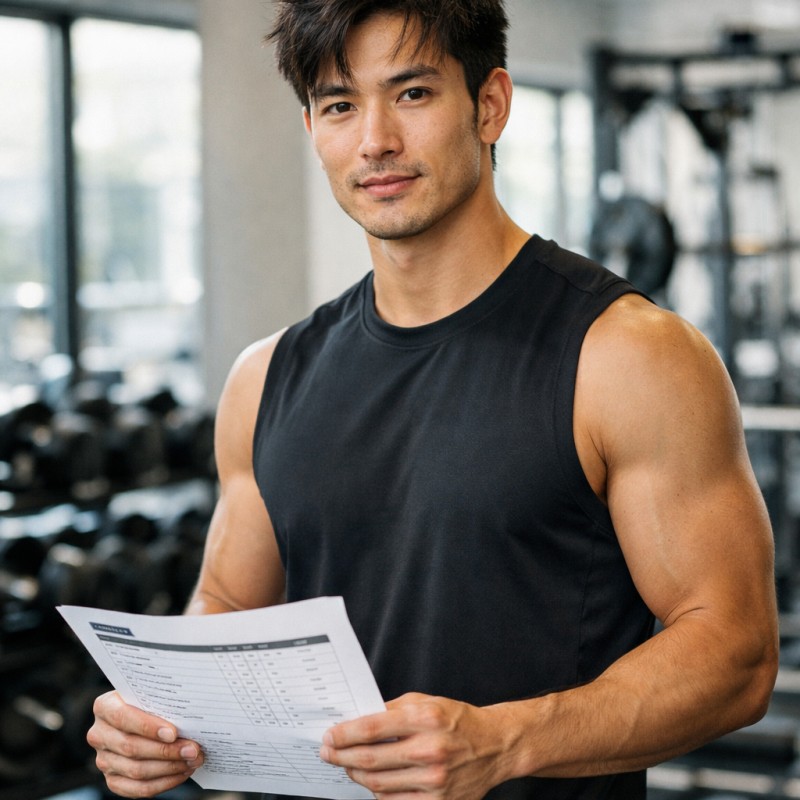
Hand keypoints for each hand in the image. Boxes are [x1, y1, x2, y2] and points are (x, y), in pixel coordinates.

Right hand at [87, 690, 203, 797]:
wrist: (138, 713)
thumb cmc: (150, 700)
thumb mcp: (151, 693)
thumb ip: (161, 702)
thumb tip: (190, 718)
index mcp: (104, 707)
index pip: (123, 717)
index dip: (148, 727)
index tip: (173, 733)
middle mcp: (99, 734)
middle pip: (132, 747)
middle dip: (166, 751)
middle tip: (193, 750)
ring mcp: (104, 760)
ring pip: (136, 770)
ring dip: (169, 768)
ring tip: (192, 761)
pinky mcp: (112, 780)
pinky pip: (138, 788)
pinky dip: (163, 783)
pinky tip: (182, 773)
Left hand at [319, 692, 512, 798]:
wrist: (494, 745)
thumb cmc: (457, 721)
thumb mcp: (426, 702)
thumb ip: (392, 710)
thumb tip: (356, 721)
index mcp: (424, 719)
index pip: (372, 729)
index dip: (344, 734)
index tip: (329, 736)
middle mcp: (429, 750)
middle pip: (370, 760)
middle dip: (341, 757)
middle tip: (327, 753)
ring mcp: (434, 780)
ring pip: (378, 784)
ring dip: (355, 775)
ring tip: (347, 766)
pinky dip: (377, 793)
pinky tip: (371, 782)